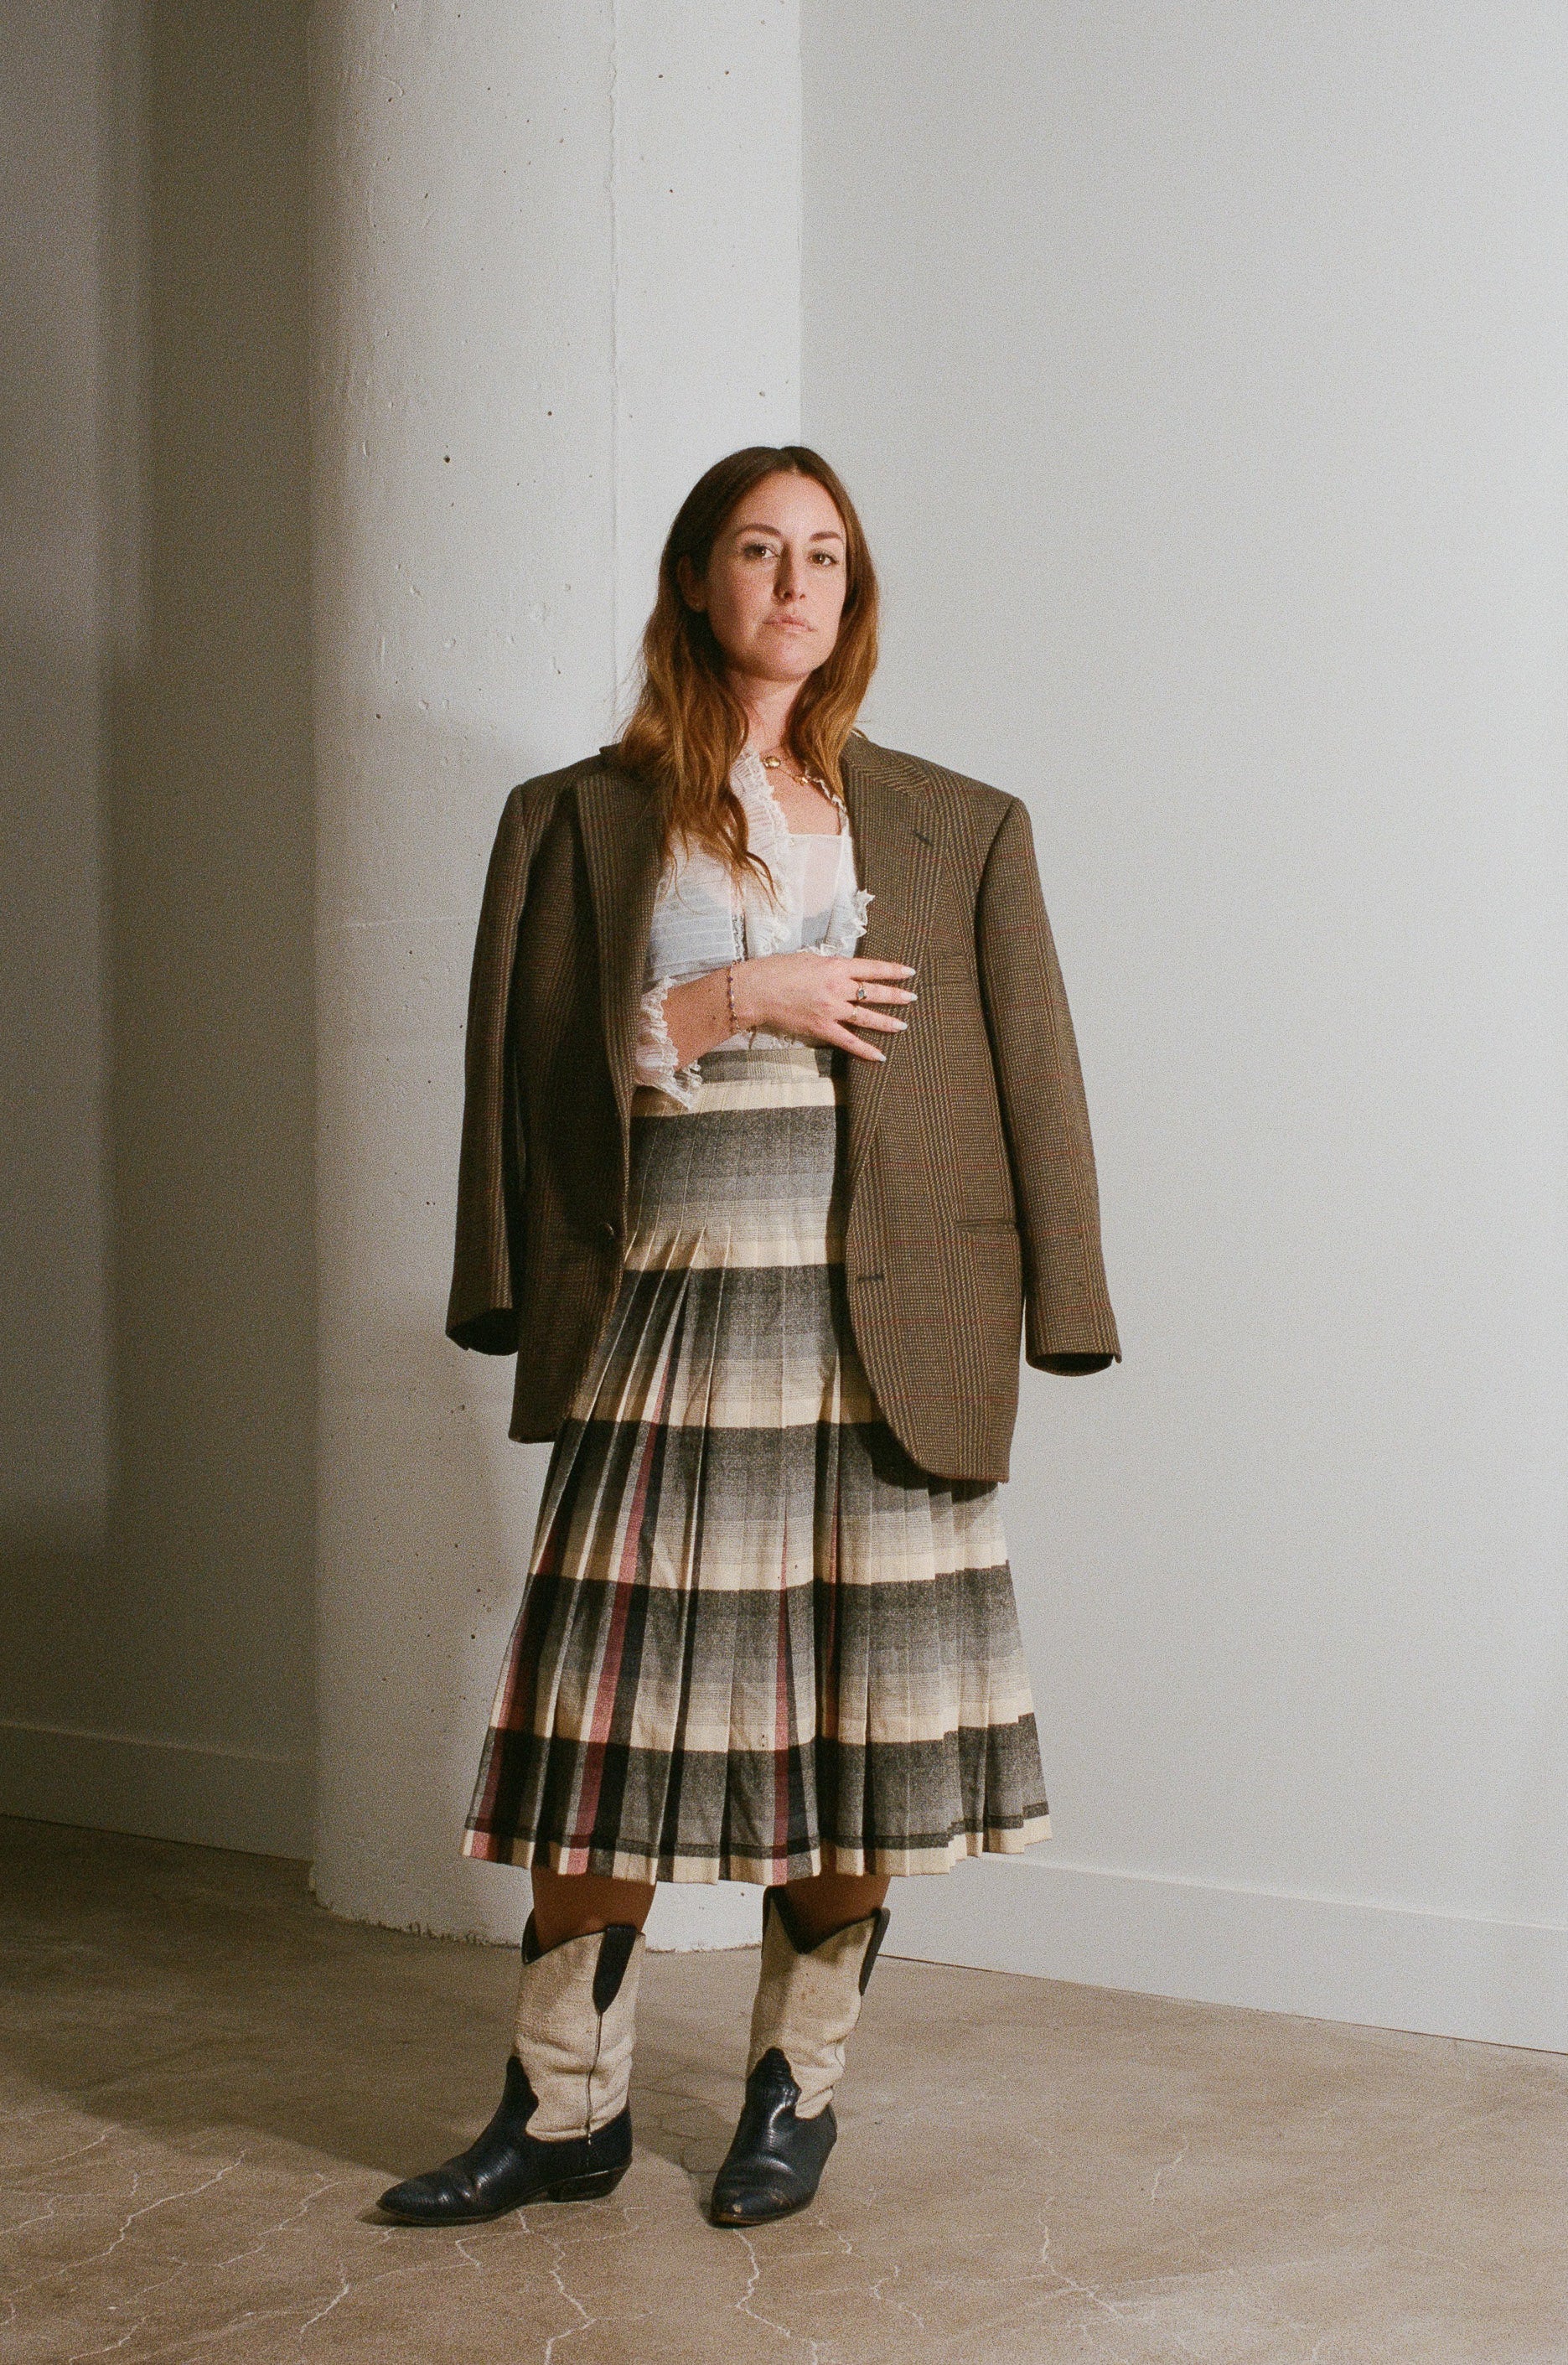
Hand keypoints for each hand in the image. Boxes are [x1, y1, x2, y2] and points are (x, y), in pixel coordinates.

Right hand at [731, 951, 916, 1062]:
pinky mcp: (821, 1028)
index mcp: (836, 966)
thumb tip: (845, 971)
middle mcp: (838, 987)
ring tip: (903, 1025)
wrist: (757, 990)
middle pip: (874, 992)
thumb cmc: (778, 969)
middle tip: (912, 998)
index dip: (893, 970)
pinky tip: (880, 1056)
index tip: (909, 972)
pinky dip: (865, 1050)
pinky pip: (848, 1041)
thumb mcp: (809, 959)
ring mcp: (831, 1009)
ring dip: (887, 1022)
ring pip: (867, 1017)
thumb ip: (831, 966)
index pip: (872, 968)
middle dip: (896, 995)